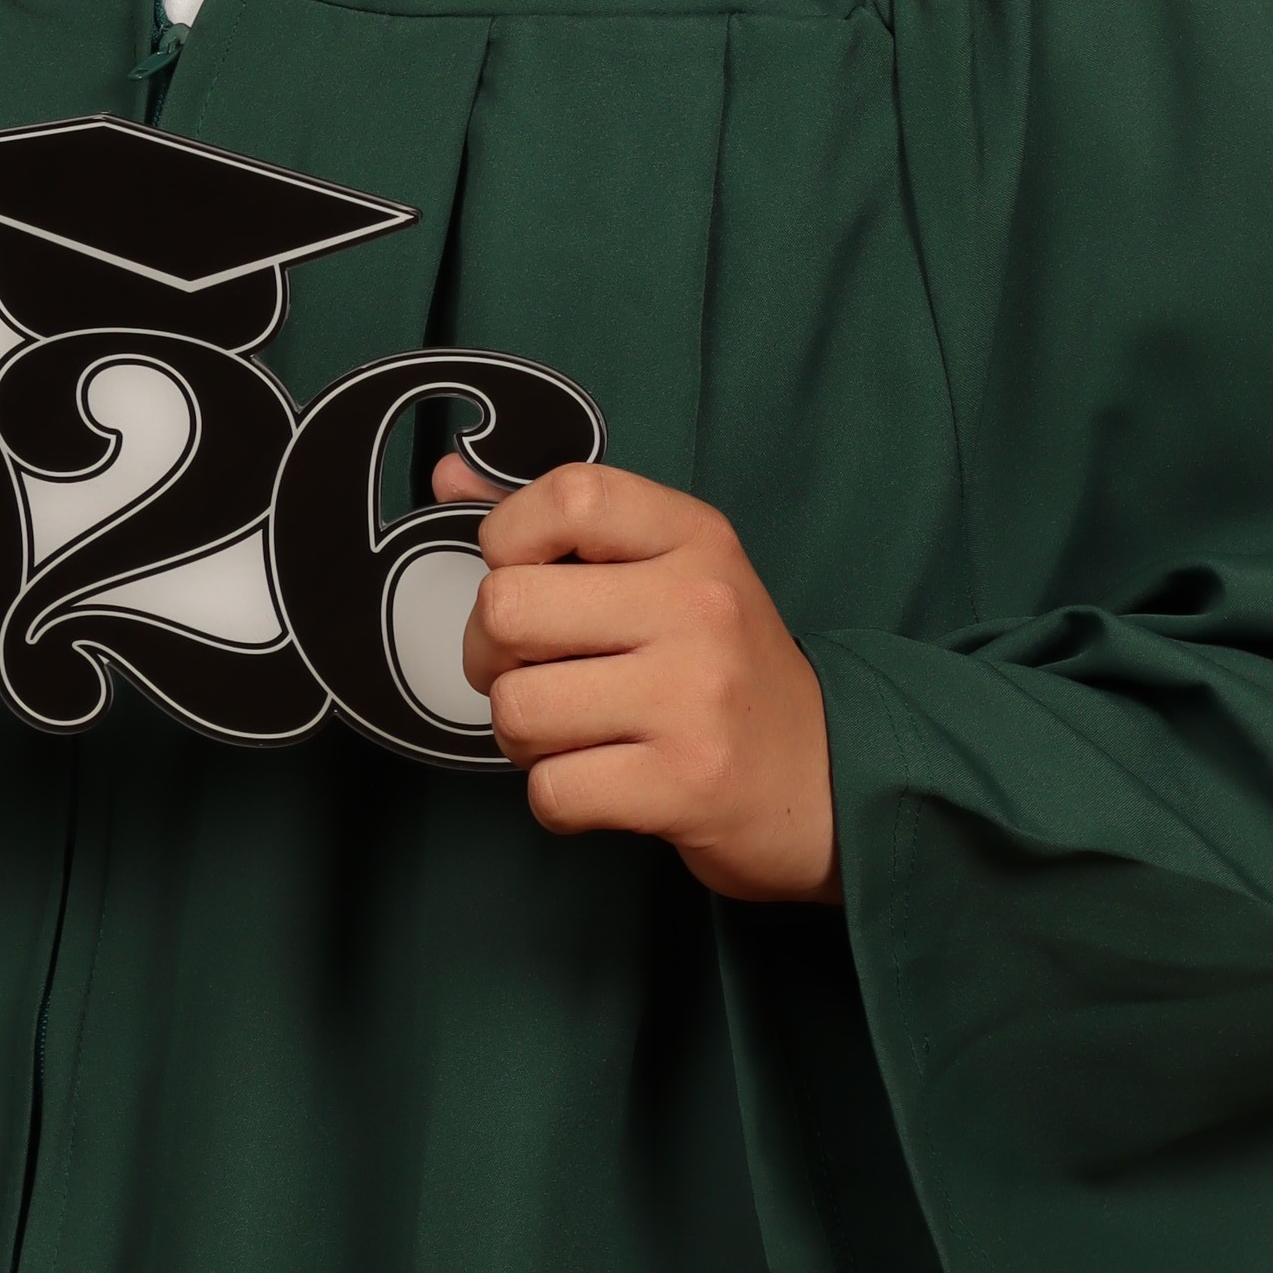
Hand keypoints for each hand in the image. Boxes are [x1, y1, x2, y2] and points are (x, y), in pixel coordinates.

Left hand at [436, 455, 838, 903]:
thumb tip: (447, 475)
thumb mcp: (665, 570)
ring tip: (571, 732)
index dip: (508, 540)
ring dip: (523, 736)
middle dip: (492, 654)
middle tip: (532, 672)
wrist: (825, 777)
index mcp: (692, 538)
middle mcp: (698, 606)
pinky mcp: (686, 783)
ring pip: (518, 707)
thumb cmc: (722, 668)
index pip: (566, 496)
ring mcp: (694, 697)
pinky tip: (600, 781)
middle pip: (508, 609)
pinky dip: (558, 797)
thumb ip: (556, 522)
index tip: (528, 577)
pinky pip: (552, 789)